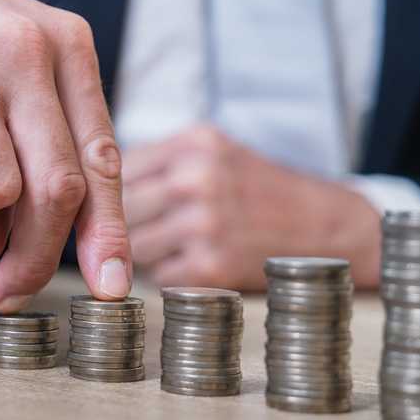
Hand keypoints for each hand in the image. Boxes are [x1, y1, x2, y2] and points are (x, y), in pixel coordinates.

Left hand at [123, 125, 380, 289]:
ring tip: (162, 247)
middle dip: (113, 224)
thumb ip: (159, 160)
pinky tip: (187, 265)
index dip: (103, 190)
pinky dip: (165, 276)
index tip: (99, 204)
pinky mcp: (212, 266)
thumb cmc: (259, 189)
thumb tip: (89, 183)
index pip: (115, 166)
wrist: (329, 225)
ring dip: (137, 253)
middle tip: (117, 233)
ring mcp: (205, 223)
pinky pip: (159, 275)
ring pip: (132, 244)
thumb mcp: (215, 150)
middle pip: (118, 207)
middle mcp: (197, 178)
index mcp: (193, 143)